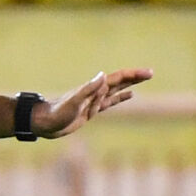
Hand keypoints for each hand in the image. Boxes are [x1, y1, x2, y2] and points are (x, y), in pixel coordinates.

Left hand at [32, 68, 152, 137]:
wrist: (44, 123)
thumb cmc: (56, 113)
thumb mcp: (74, 101)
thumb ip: (88, 89)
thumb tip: (103, 75)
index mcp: (93, 88)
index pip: (117, 78)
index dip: (133, 75)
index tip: (147, 73)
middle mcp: (95, 92)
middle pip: (119, 81)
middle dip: (134, 76)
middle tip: (151, 73)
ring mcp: (94, 101)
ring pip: (116, 90)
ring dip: (130, 84)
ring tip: (143, 80)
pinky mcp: (91, 110)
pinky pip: (110, 102)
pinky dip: (121, 98)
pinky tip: (130, 95)